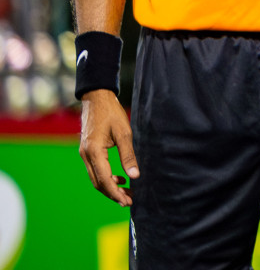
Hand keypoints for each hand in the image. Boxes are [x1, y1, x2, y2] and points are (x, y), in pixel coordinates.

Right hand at [79, 90, 136, 206]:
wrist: (96, 98)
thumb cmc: (111, 113)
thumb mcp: (124, 132)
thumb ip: (128, 155)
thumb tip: (135, 176)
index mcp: (93, 152)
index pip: (104, 180)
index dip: (116, 193)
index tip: (127, 201)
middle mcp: (86, 156)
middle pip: (98, 183)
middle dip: (113, 194)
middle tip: (129, 201)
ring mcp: (85, 154)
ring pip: (96, 178)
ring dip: (110, 187)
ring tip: (127, 192)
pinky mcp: (87, 151)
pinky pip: (95, 170)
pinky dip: (106, 177)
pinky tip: (120, 178)